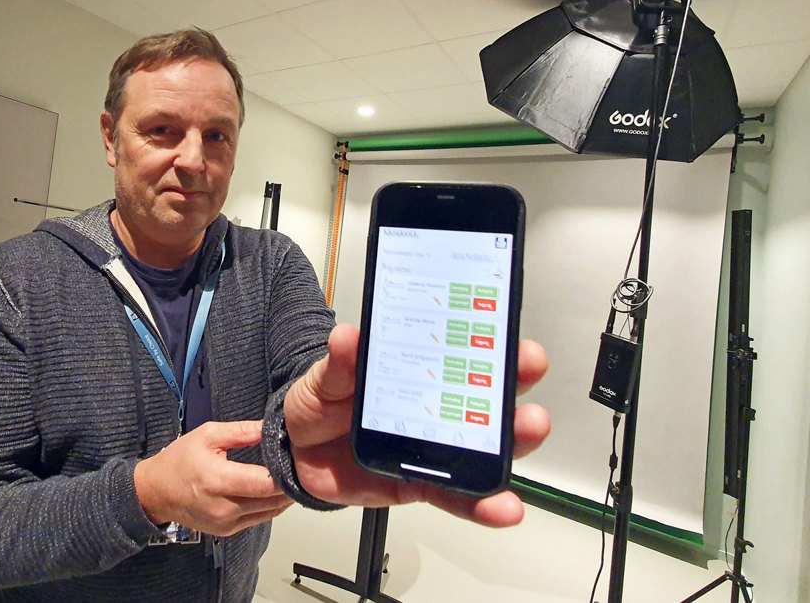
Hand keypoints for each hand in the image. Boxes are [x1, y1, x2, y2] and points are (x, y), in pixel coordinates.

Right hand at [132, 420, 293, 536]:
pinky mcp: (228, 531)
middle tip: (301, 466)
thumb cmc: (179, 460)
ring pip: (270, 512)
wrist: (155, 493)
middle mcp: (224, 507)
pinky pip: (259, 519)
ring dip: (284, 497)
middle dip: (289, 484)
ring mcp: (227, 523)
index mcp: (218, 480)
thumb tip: (269, 427)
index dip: (285, 473)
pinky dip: (270, 506)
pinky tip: (274, 490)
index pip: (265, 483)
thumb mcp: (207, 435)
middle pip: (272, 500)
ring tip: (291, 477)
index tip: (296, 458)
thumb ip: (241, 431)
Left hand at [283, 324, 549, 526]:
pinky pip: (459, 497)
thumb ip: (338, 363)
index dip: (487, 336)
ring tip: (531, 428)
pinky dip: (484, 505)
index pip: (458, 348)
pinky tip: (505, 507)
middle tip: (527, 365)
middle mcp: (434, 405)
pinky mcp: (424, 483)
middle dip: (512, 376)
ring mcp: (434, 447)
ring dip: (514, 437)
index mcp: (413, 369)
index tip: (504, 324)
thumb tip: (348, 338)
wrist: (299, 454)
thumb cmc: (321, 406)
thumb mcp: (324, 377)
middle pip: (483, 390)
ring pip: (484, 443)